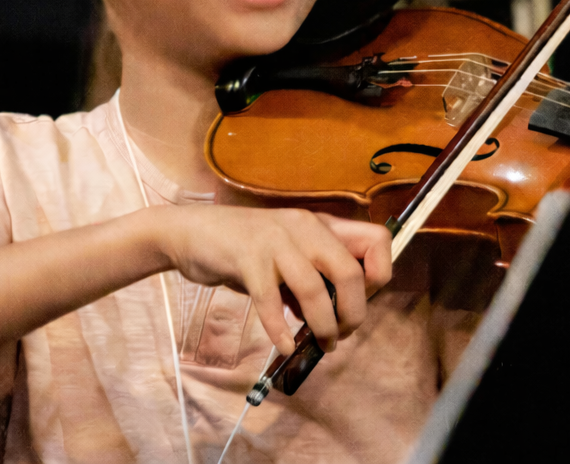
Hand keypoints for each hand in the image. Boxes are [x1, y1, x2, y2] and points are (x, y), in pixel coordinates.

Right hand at [153, 205, 391, 356]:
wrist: (192, 232)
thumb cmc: (245, 248)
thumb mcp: (288, 255)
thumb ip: (313, 278)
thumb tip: (335, 317)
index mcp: (321, 224)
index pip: (377, 240)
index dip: (378, 275)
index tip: (358, 299)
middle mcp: (304, 227)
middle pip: (351, 272)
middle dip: (353, 313)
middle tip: (341, 334)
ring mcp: (275, 241)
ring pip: (314, 290)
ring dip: (323, 326)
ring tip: (321, 344)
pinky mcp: (247, 258)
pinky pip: (270, 300)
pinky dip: (279, 330)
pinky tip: (283, 346)